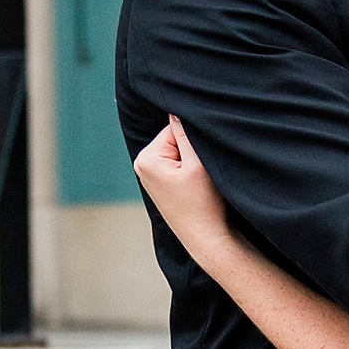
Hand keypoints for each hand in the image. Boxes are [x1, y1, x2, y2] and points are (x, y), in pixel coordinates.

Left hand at [133, 115, 231, 258]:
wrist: (207, 239)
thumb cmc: (203, 204)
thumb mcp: (197, 163)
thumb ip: (185, 133)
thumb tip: (177, 109)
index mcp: (146, 159)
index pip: (174, 128)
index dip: (194, 141)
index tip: (202, 162)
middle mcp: (141, 165)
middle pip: (173, 139)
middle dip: (190, 151)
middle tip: (200, 175)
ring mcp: (148, 175)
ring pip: (177, 152)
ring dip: (191, 161)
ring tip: (197, 183)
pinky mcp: (159, 184)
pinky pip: (176, 164)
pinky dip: (188, 171)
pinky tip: (193, 188)